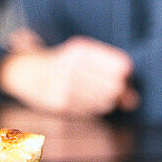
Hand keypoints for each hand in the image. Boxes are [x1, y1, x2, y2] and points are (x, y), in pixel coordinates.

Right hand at [0, 35, 139, 117]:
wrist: (28, 71)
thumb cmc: (63, 64)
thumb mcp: (85, 58)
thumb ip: (112, 73)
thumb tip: (133, 100)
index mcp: (81, 50)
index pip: (121, 65)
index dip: (125, 74)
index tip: (119, 75)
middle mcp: (72, 66)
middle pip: (116, 85)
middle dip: (117, 91)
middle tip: (108, 89)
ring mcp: (65, 86)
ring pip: (105, 101)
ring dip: (106, 101)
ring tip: (94, 94)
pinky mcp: (60, 104)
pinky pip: (91, 112)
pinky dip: (93, 109)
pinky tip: (84, 101)